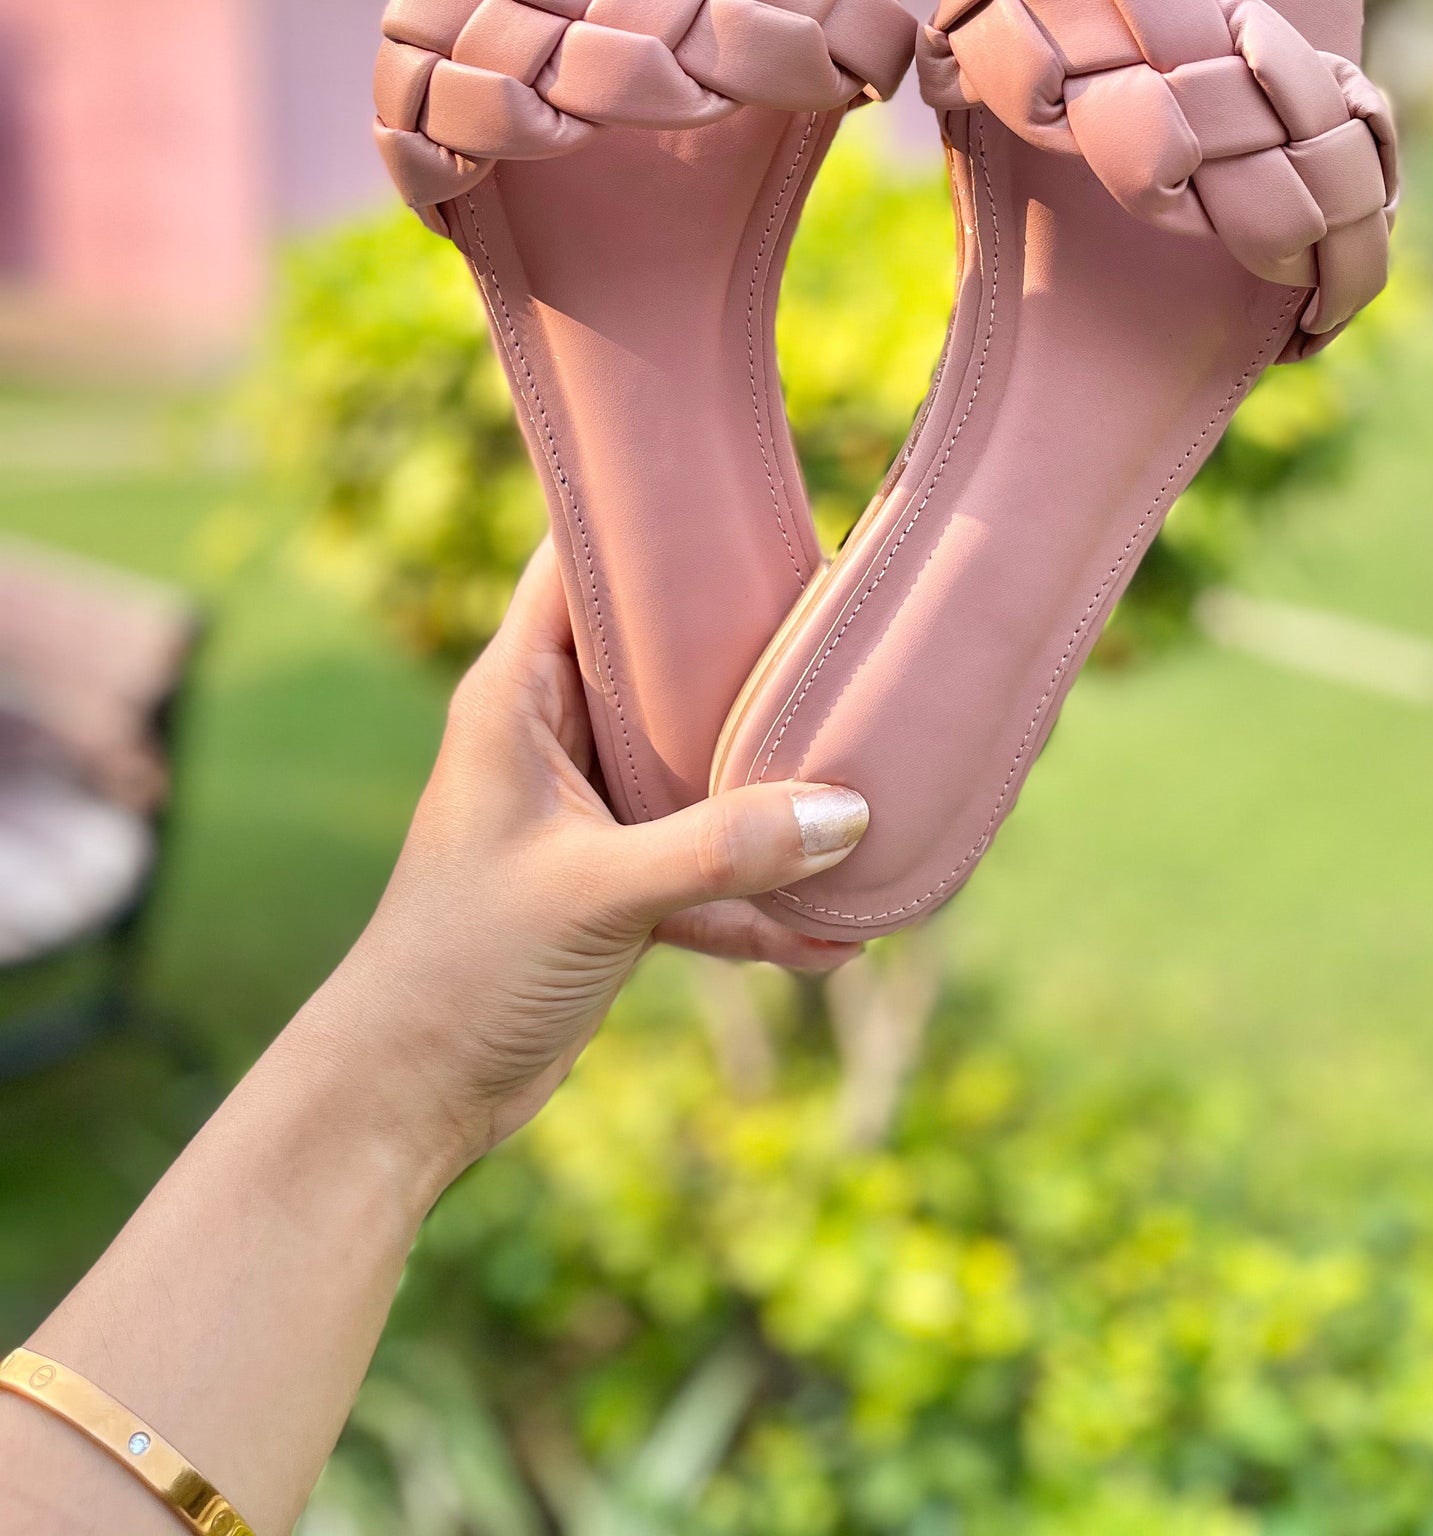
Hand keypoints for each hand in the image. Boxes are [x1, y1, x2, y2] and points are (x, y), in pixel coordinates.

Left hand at [312, 543, 866, 1176]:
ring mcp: (589, 810)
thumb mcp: (598, 892)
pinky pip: (707, 867)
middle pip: (659, 657)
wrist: (411, 1095)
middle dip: (743, 648)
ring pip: (696, 764)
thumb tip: (847, 813)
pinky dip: (760, 898)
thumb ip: (720, 849)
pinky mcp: (616, 883)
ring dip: (766, 788)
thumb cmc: (461, 966)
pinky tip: (836, 935)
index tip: (734, 492)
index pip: (575, 562)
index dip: (645, 519)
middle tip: (840, 613)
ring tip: (865, 777)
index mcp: (515, 694)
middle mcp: (553, 735)